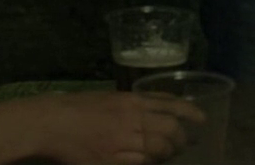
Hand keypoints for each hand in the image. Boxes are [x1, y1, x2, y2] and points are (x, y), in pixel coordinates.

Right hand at [18, 89, 206, 164]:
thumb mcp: (112, 96)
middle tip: (184, 144)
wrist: (51, 123)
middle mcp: (131, 119)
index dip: (191, 112)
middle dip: (181, 140)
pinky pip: (140, 163)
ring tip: (169, 155)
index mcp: (131, 100)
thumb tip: (164, 105)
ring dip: (168, 154)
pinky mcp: (111, 161)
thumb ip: (138, 101)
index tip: (202, 120)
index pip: (171, 104)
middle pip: (170, 130)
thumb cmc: (79, 107)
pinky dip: (150, 163)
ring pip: (158, 150)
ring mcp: (122, 141)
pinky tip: (151, 162)